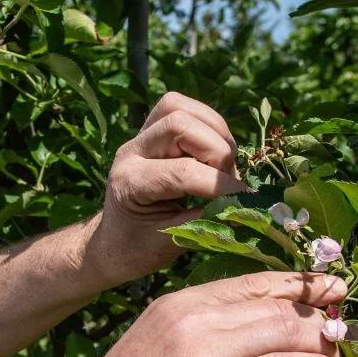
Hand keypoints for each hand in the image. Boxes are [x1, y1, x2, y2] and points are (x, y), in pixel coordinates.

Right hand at [51, 271, 347, 356]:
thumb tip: (255, 337)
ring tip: (344, 347)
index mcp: (179, 304)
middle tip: (347, 318)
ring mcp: (207, 352)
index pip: (252, 282)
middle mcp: (194, 318)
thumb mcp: (158, 346)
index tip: (328, 287)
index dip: (297, 284)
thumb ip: (203, 334)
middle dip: (319, 309)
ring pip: (286, 331)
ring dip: (324, 339)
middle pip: (275, 303)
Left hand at [83, 92, 245, 285]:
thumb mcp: (171, 244)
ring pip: (180, 108)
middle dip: (217, 152)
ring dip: (214, 133)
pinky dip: (208, 126)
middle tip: (228, 183)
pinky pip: (182, 108)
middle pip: (179, 125)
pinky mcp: (149, 130)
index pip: (183, 172)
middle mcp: (130, 152)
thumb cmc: (138, 249)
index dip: (221, 184)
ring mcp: (138, 137)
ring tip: (223, 166)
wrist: (112, 241)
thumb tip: (246, 206)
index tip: (245, 199)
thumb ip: (206, 221)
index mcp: (129, 184)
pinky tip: (216, 153)